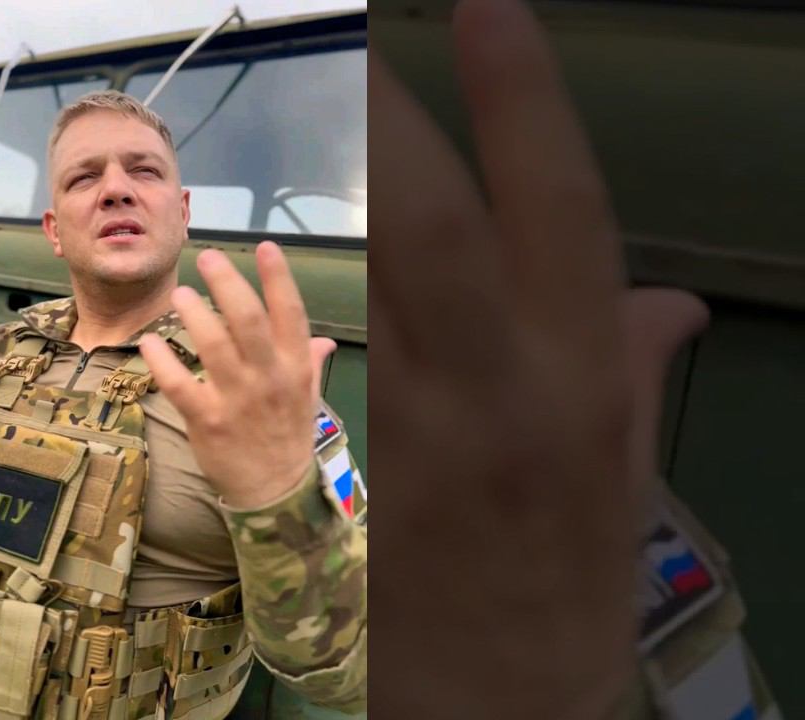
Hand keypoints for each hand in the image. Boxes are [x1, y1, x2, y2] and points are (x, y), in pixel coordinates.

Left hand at [139, 242, 335, 508]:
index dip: (278, 278)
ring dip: (194, 314)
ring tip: (178, 295)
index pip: (291, 314)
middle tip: (206, 258)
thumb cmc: (287, 436)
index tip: (265, 247)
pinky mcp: (208, 422)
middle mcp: (269, 378)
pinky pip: (180, 385)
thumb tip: (323, 339)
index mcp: (296, 368)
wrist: (274, 492)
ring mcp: (238, 400)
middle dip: (227, 283)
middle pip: (248, 321)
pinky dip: (161, 361)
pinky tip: (149, 343)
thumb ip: (310, 363)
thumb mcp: (308, 397)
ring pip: (213, 346)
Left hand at [367, 0, 707, 716]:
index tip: (488, 14)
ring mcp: (417, 417)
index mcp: (586, 376)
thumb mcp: (624, 463)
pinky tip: (309, 231)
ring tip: (352, 105)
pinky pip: (342, 334)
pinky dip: (327, 269)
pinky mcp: (357, 445)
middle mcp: (502, 384)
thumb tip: (669, 298)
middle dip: (401, 124)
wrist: (491, 687)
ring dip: (359, 180)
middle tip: (374, 45)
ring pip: (377, 268)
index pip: (558, 209)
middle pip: (439, 223)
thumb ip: (632, 362)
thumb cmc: (574, 568)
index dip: (520, 103)